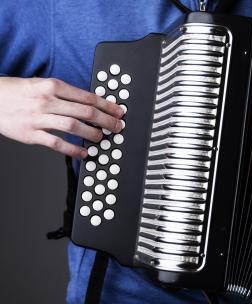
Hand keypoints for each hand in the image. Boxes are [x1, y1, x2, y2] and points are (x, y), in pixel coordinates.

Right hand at [0, 77, 123, 157]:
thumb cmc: (15, 92)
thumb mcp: (40, 84)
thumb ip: (63, 93)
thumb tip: (89, 102)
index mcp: (52, 86)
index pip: (87, 97)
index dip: (107, 106)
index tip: (118, 111)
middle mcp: (47, 100)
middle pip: (85, 112)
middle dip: (106, 120)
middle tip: (118, 126)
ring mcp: (39, 118)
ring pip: (74, 126)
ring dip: (92, 134)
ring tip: (102, 139)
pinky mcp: (31, 134)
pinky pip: (57, 143)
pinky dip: (73, 149)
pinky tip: (83, 153)